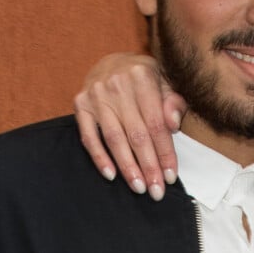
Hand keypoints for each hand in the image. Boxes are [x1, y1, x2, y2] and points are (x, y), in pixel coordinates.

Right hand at [74, 52, 185, 200]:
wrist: (113, 61)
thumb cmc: (145, 77)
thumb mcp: (165, 81)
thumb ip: (173, 101)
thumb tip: (173, 125)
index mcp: (142, 76)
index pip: (156, 123)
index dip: (164, 151)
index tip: (171, 175)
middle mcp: (117, 84)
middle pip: (136, 134)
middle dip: (148, 166)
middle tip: (156, 191)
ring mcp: (96, 95)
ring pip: (114, 138)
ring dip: (127, 167)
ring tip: (139, 187)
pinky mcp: (80, 104)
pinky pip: (89, 136)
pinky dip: (99, 158)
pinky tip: (111, 175)